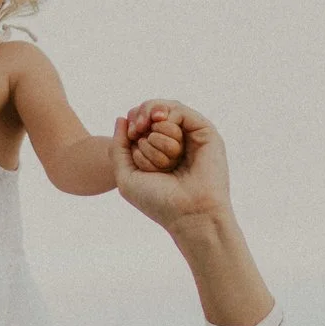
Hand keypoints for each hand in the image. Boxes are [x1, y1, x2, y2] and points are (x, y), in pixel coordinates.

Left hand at [111, 101, 231, 232]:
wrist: (189, 214)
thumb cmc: (158, 201)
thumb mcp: (126, 175)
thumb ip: (118, 148)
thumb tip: (121, 119)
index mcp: (159, 152)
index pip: (142, 122)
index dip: (133, 121)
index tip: (131, 135)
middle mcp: (176, 142)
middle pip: (153, 111)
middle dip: (141, 117)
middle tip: (138, 130)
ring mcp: (191, 137)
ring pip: (166, 111)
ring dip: (154, 127)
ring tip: (155, 145)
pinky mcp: (206, 133)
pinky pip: (179, 113)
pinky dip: (166, 123)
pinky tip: (164, 134)